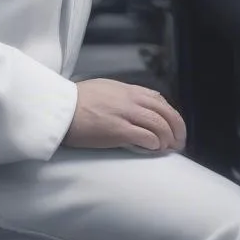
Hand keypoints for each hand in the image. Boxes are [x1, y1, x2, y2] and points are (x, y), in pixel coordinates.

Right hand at [62, 78, 186, 152]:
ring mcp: (126, 115)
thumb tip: (137, 104)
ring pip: (160, 126)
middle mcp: (131, 100)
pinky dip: (155, 144)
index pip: (160, 101)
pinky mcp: (118, 131)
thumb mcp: (105, 89)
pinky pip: (146, 138)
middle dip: (177, 129)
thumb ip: (123, 95)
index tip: (174, 127)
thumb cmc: (78, 100)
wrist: (60, 108)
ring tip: (168, 149)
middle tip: (179, 142)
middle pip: (166, 113)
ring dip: (168, 139)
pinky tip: (154, 150)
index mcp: (129, 90)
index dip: (172, 115)